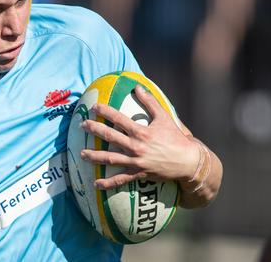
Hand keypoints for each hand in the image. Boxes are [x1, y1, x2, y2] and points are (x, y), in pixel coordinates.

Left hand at [79, 85, 199, 189]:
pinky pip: (120, 179)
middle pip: (110, 136)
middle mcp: (136, 146)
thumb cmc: (175, 138)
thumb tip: (138, 87)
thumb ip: (150, 102)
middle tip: (82, 126)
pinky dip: (108, 183)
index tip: (94, 107)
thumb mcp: (164, 117)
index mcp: (141, 131)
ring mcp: (136, 161)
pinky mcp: (138, 173)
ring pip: (110, 159)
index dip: (105, 112)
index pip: (118, 119)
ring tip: (82, 154)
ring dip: (94, 156)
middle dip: (94, 130)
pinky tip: (95, 184)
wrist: (188, 162)